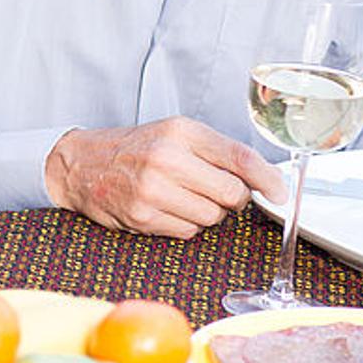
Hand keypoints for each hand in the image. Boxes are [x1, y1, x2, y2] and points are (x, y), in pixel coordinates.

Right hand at [45, 117, 286, 238]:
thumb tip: (262, 179)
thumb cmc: (135, 147)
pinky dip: (185, 224)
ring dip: (207, 212)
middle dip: (232, 198)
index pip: (239, 158)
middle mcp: (167, 158)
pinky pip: (188, 231)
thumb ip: (217, 151)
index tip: (280, 193)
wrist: (81, 163)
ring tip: (183, 196)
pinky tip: (166, 208)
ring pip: (213, 217)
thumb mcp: (175, 133)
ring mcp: (153, 189)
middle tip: (214, 190)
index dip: (268, 179)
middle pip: (232, 194)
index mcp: (181, 132)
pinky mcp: (142, 216)